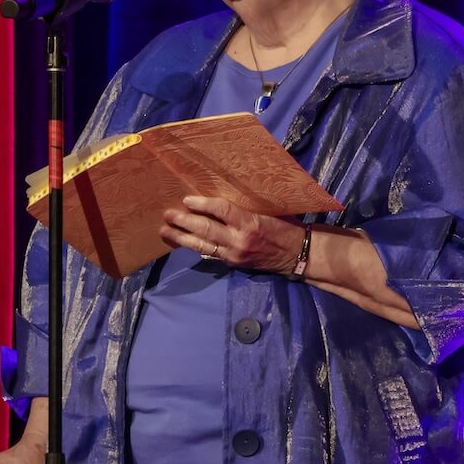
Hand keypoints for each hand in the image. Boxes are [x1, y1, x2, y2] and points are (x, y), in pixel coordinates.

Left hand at [162, 195, 302, 273]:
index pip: (221, 210)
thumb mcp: (268, 211)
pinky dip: (196, 247)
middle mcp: (239, 240)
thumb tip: (220, 199)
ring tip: (165, 231)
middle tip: (167, 215)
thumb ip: (245, 208)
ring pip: (203, 245)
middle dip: (184, 222)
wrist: (298, 255)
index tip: (186, 199)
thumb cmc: (286, 227)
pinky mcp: (233, 263)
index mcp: (250, 223)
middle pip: (205, 229)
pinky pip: (210, 254)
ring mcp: (234, 254)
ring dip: (182, 238)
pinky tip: (183, 242)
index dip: (202, 204)